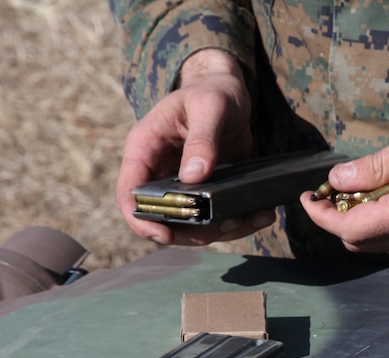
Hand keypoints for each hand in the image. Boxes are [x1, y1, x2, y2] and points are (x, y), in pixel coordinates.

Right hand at [115, 50, 273, 245]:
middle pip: (159, 218)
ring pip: (190, 224)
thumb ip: (202, 139)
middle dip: (188, 231)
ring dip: (218, 231)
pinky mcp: (204, 192)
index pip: (129, 192)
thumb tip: (193, 177)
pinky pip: (214, 217)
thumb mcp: (209, 107)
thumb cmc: (213, 91)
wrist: (230, 92)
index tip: (164, 235)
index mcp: (144, 148)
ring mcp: (180, 185)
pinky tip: (259, 216)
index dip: (141, 219)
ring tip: (248, 219)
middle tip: (221, 227)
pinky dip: (236, 222)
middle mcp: (158, 171)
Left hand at [300, 108, 388, 254]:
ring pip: (383, 244)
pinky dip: (388, 222)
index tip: (309, 197)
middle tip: (333, 189)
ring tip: (364, 187)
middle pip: (361, 244)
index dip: (321, 217)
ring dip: (364, 222)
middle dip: (339, 220)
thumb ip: (376, 166)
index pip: (350, 230)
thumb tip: (338, 181)